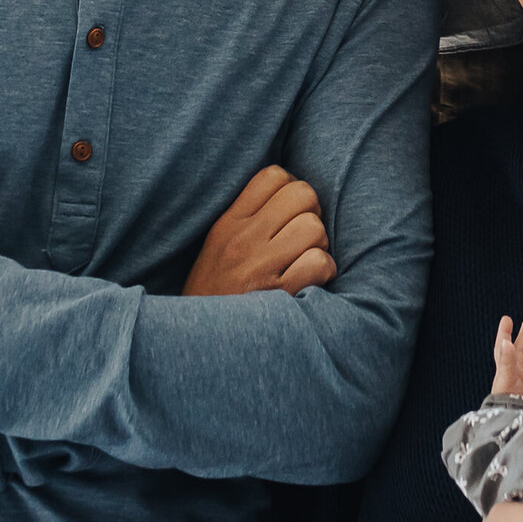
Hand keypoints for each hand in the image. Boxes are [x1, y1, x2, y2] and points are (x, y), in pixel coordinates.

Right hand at [184, 164, 335, 297]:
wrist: (198, 346)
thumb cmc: (215, 294)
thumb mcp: (216, 247)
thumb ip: (245, 218)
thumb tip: (286, 192)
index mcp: (228, 224)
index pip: (273, 175)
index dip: (291, 188)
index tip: (288, 212)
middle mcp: (243, 240)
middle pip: (302, 195)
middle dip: (311, 213)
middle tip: (302, 237)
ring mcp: (261, 267)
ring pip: (315, 228)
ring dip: (318, 245)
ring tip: (303, 261)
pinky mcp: (280, 295)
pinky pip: (320, 263)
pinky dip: (324, 272)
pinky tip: (310, 282)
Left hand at [489, 314, 522, 402]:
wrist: (517, 430)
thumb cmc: (509, 405)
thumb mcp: (506, 381)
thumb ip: (507, 361)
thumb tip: (506, 341)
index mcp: (506, 371)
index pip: (504, 348)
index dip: (504, 333)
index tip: (507, 319)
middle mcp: (516, 378)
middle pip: (519, 353)